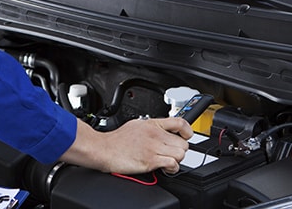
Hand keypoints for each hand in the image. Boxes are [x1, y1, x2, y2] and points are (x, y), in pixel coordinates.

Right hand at [60, 117, 192, 174]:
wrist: (103, 149)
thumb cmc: (116, 140)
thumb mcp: (136, 125)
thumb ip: (151, 127)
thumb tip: (163, 131)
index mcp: (151, 124)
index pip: (180, 122)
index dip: (188, 131)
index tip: (187, 136)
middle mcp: (154, 134)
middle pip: (183, 143)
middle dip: (179, 150)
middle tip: (171, 153)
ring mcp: (153, 147)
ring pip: (180, 154)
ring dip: (176, 160)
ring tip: (167, 162)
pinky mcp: (150, 160)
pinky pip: (172, 164)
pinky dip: (171, 168)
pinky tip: (164, 168)